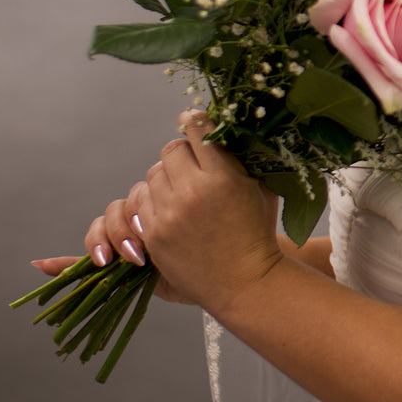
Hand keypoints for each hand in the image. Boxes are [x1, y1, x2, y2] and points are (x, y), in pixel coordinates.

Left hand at [123, 111, 282, 313]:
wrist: (245, 281)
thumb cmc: (258, 232)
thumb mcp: (260, 188)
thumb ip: (242, 158)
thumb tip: (228, 127)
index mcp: (223, 177)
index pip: (198, 131)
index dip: (194, 121)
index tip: (192, 120)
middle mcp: (193, 192)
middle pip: (170, 151)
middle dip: (180, 153)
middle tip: (190, 162)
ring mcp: (170, 214)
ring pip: (152, 175)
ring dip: (165, 178)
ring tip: (182, 190)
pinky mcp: (154, 235)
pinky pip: (141, 203)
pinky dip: (154, 202)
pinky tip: (171, 210)